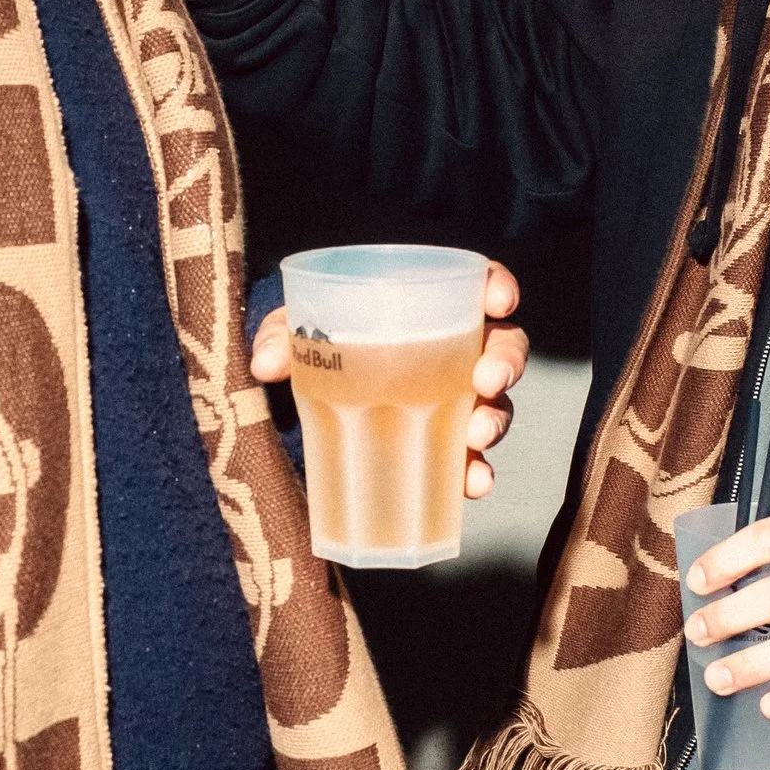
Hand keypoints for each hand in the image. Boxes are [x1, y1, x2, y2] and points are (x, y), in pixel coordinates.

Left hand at [250, 259, 528, 498]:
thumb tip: (264, 363)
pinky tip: (474, 485)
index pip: (478, 284)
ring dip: (495, 420)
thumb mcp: (297, 327)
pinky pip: (472, 457)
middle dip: (505, 362)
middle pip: (503, 346)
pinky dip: (476, 472)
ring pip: (496, 403)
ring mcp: (456, 398)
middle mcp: (455, 348)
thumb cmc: (319, 340)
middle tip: (486, 380)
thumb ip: (281, 334)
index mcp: (429, 305)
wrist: (309, 390)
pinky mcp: (445, 443)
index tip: (499, 303)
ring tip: (477, 437)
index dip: (498, 288)